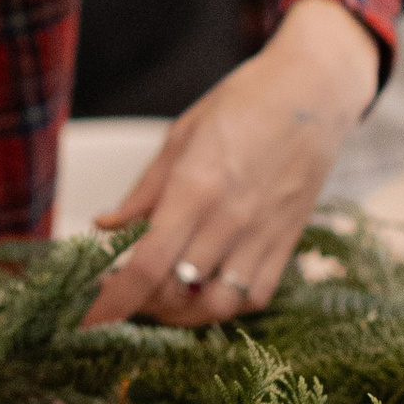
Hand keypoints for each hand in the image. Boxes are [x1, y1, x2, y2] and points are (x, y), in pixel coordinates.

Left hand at [84, 0, 380, 327]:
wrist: (314, 91)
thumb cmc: (242, 103)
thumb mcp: (180, 136)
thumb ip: (144, 191)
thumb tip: (104, 227)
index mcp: (195, 187)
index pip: (146, 266)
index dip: (112, 299)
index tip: (89, 312)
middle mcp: (230, 219)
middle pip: (175, 292)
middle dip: (138, 302)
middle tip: (120, 290)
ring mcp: (264, 235)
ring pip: (216, 306)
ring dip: (181, 313)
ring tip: (161, 295)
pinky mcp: (288, 242)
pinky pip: (255, 296)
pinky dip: (224, 304)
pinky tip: (204, 286)